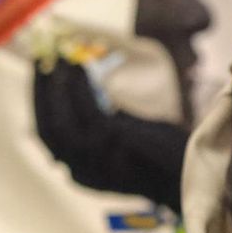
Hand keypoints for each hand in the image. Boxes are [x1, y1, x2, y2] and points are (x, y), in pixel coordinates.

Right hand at [33, 58, 186, 209]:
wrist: (192, 170)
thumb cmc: (158, 147)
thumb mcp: (120, 134)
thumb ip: (96, 116)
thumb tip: (77, 76)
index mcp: (80, 170)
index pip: (45, 134)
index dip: (39, 101)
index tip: (40, 73)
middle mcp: (83, 172)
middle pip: (49, 131)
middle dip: (42, 92)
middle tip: (43, 60)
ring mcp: (99, 165)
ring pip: (63, 126)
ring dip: (58, 88)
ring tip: (63, 60)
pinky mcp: (117, 152)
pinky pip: (90, 117)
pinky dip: (80, 90)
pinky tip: (82, 69)